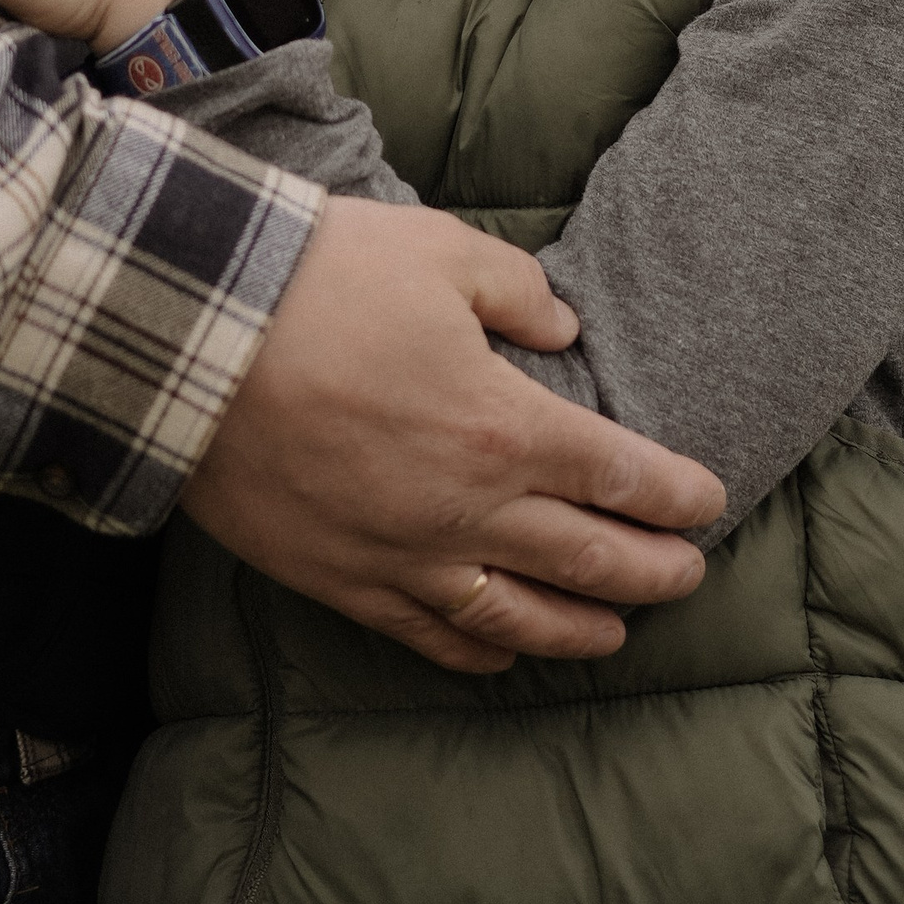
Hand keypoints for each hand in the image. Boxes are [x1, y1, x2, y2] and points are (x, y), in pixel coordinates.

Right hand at [187, 193, 722, 674]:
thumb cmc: (323, 283)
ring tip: (620, 629)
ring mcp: (405, 557)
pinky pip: (430, 636)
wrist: (195, 340)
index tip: (708, 502)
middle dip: (654, 570)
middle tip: (691, 575)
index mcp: (503, 426)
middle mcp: (467, 509)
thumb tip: (562, 328)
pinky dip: (482, 650)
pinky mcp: (344, 582)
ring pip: (520, 617)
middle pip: (589, 558)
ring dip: (583, 626)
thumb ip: (516, 293)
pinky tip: (505, 651)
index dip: (674, 494)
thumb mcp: (440, 252)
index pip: (618, 474)